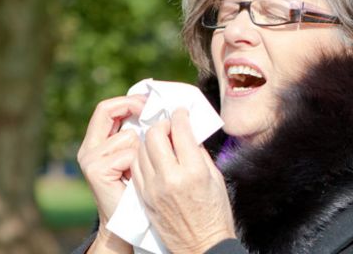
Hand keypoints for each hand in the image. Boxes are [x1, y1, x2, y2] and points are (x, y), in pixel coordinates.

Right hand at [77, 95, 145, 252]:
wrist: (128, 222)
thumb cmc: (138, 188)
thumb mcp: (135, 155)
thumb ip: (136, 133)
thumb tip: (153, 106)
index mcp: (96, 142)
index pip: (106, 108)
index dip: (127, 100)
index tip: (149, 101)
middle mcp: (88, 148)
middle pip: (107, 111)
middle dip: (132, 107)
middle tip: (151, 110)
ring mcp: (89, 159)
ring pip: (127, 136)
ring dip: (142, 150)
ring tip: (141, 168)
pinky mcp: (95, 170)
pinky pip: (127, 153)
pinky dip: (137, 164)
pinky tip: (135, 179)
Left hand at [132, 108, 235, 253]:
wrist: (201, 247)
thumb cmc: (215, 213)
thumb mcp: (215, 178)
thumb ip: (199, 152)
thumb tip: (187, 131)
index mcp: (193, 171)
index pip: (180, 130)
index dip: (180, 116)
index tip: (180, 112)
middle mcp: (170, 178)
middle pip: (154, 135)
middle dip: (161, 124)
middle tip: (169, 125)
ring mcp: (153, 188)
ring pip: (141, 149)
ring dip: (150, 139)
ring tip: (160, 140)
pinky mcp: (143, 197)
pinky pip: (136, 166)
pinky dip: (143, 156)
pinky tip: (152, 156)